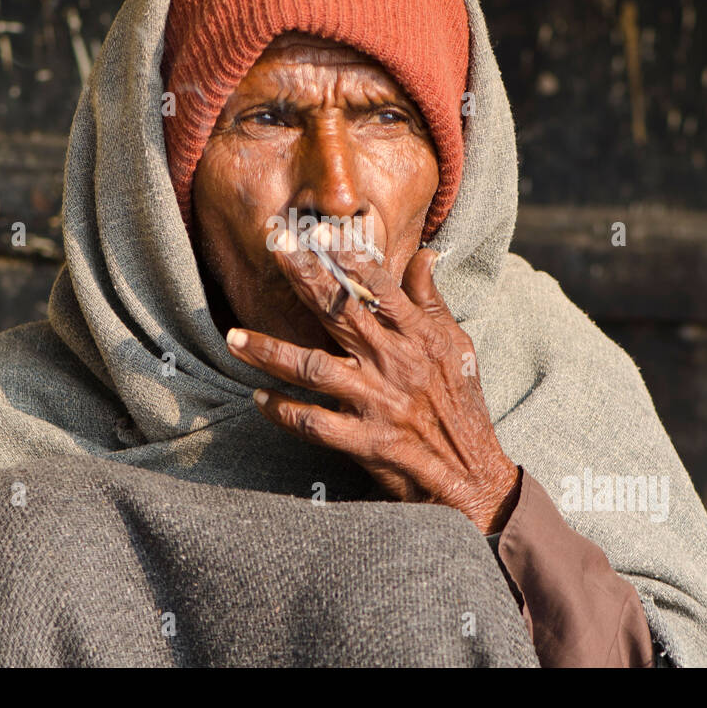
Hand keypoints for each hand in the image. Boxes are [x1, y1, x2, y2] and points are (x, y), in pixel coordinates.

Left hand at [224, 229, 520, 534]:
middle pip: (340, 312)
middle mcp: (396, 363)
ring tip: (233, 338)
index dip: (348, 256)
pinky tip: (259, 398)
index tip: (318, 230)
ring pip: (314, 368)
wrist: (473, 477)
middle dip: (304, 278)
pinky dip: (284, 411)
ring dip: (270, 351)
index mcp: (420, 337)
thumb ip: (433, 301)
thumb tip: (426, 254)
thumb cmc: (462, 406)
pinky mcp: (365, 441)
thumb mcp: (457, 347)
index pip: (380, 286)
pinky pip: (314, 423)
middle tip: (271, 250)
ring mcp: (378, 402)